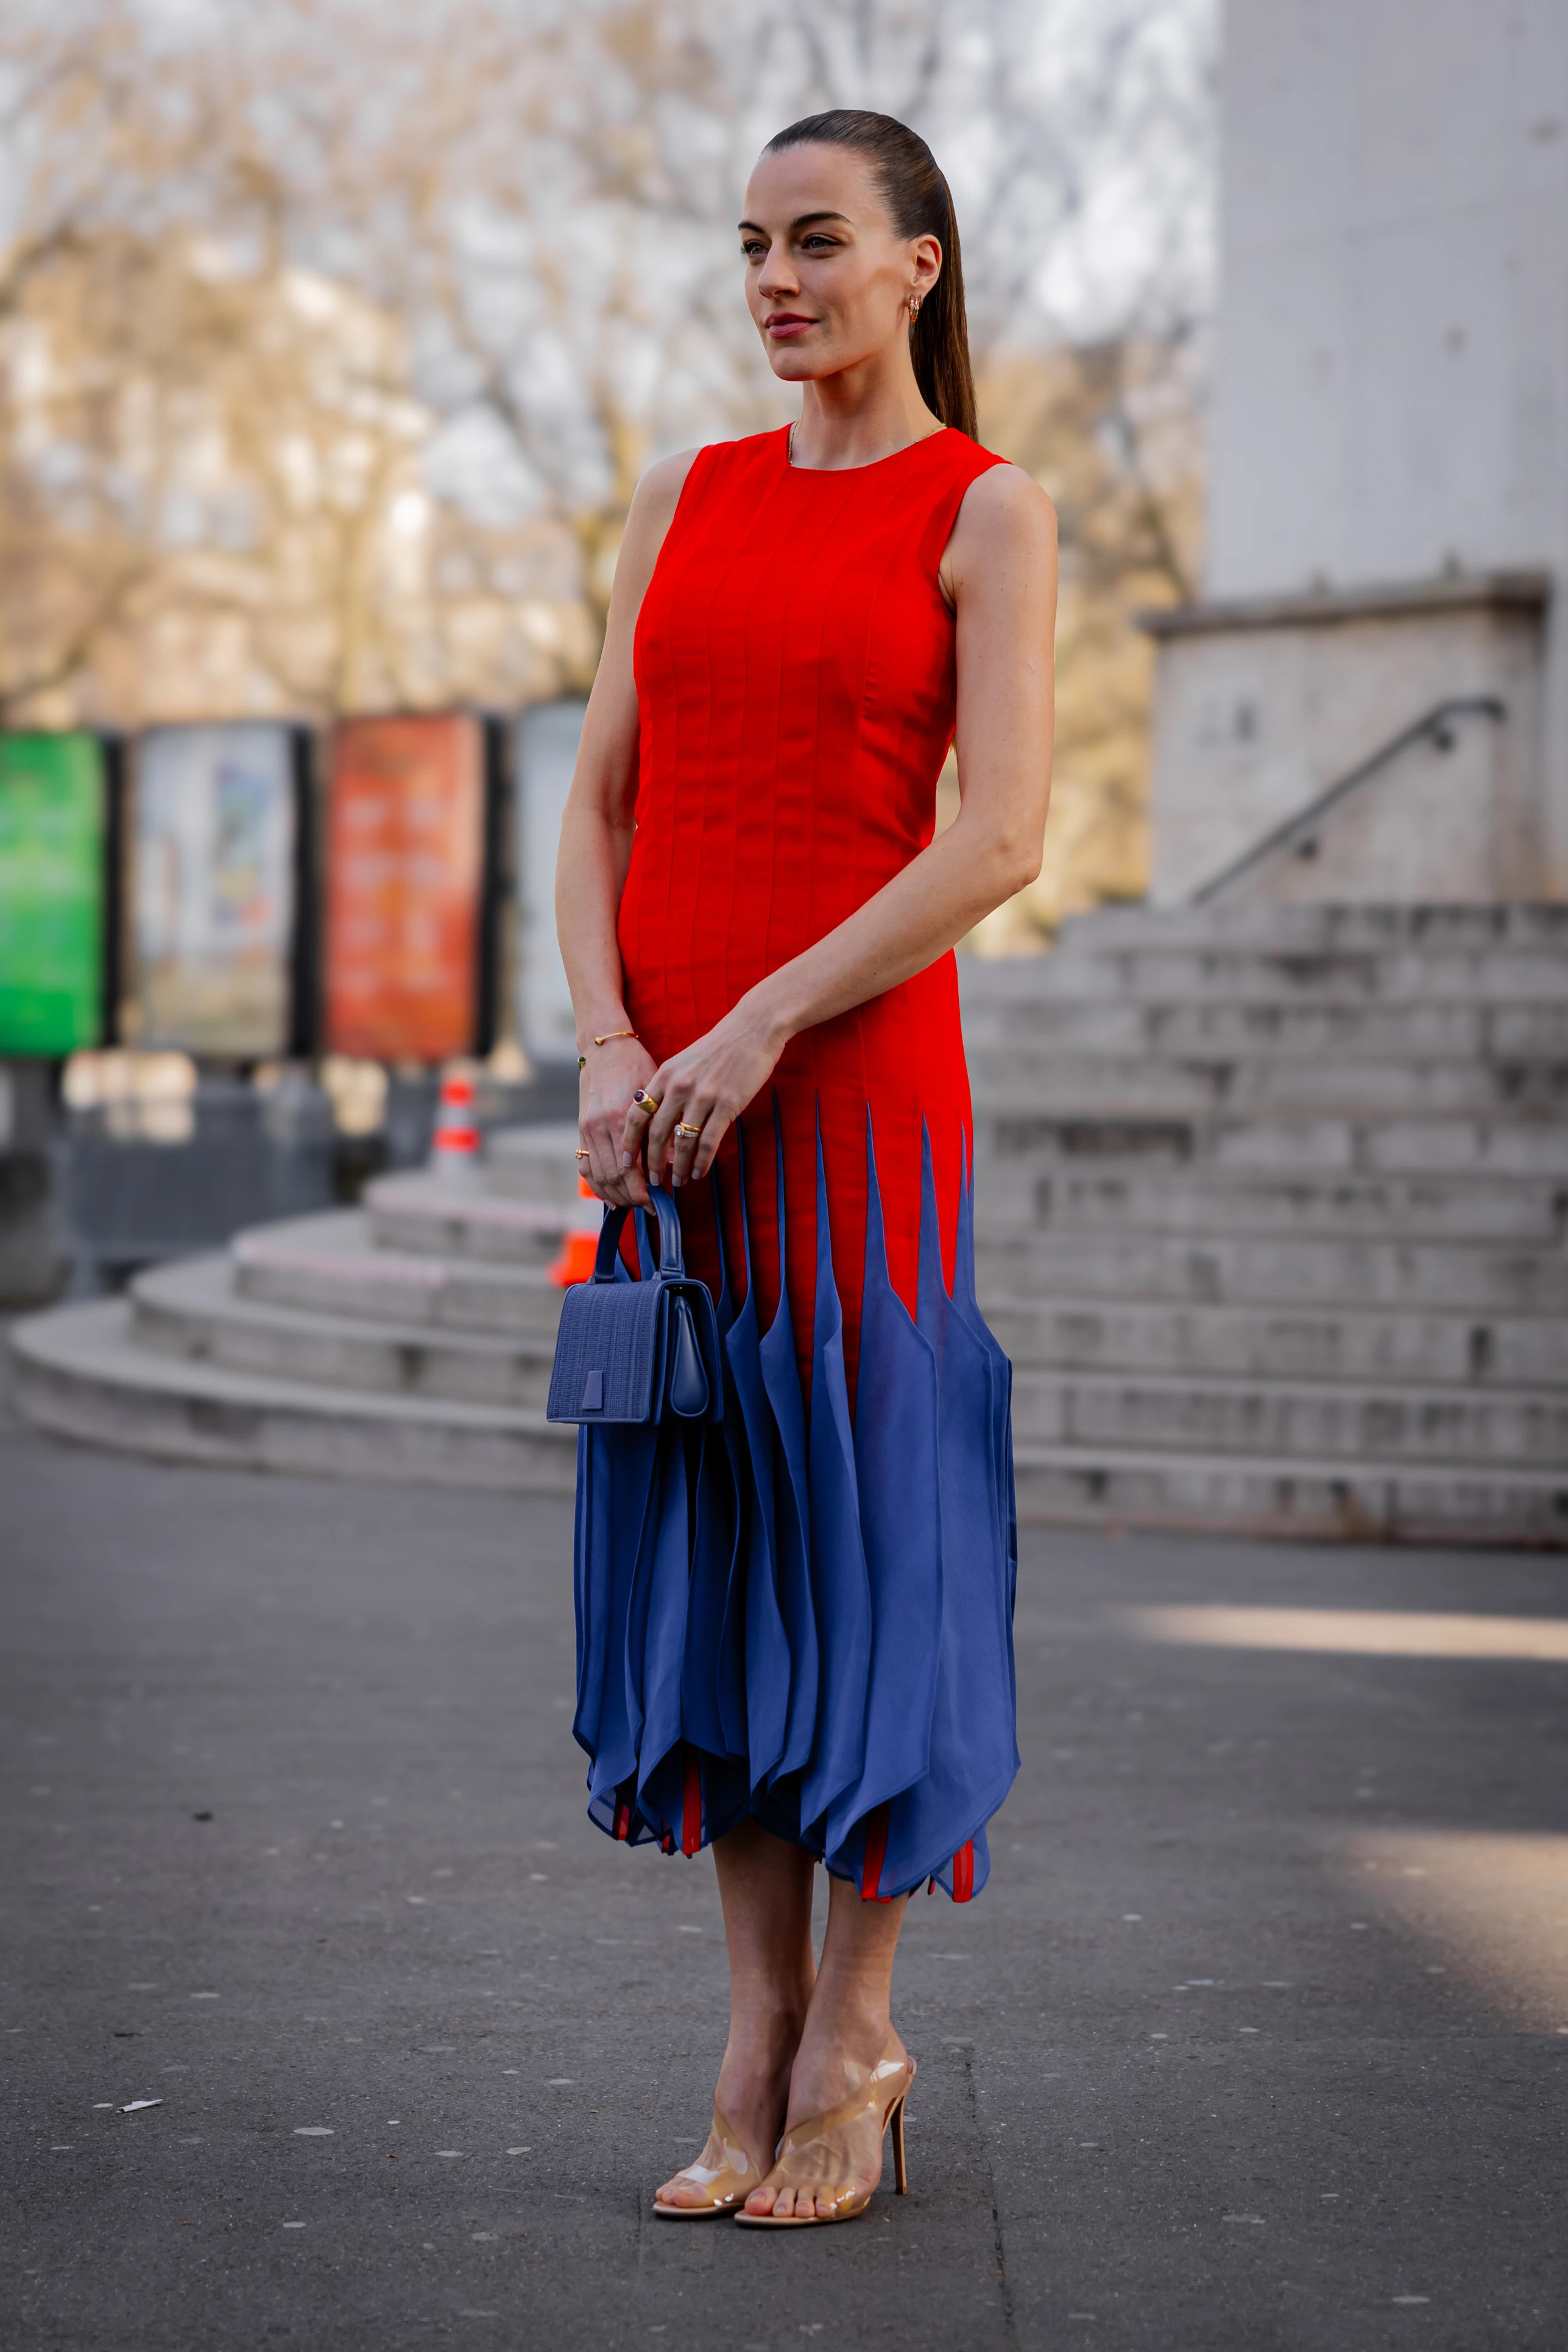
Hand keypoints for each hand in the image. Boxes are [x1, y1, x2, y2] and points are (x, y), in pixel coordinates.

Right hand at [577, 1036, 657, 1206]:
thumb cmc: (634, 1066)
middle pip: (614, 1178)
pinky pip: (585, 1166)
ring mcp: (587, 1130)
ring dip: (615, 1195)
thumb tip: (675, 1160)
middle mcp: (599, 1127)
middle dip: (631, 1198)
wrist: (604, 1048)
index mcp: (620, 1117)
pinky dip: (596, 1186)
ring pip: (598, 1176)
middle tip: (650, 1207)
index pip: (630, 1169)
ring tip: (633, 1205)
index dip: (643, 1192)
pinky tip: (610, 1196)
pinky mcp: (581, 1130)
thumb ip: (661, 1127)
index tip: (658, 1202)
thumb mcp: (654, 1092)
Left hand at [619, 994, 785, 1189]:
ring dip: (678, 1166)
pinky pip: (709, 1140)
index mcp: (664, 1075)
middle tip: (653, 1182)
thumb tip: (657, 1121)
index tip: (627, 1163)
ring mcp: (703, 1096)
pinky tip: (699, 1171)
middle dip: (651, 1163)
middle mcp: (679, 1086)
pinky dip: (702, 1161)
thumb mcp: (683, 1063)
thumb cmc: (718, 1049)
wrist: (752, 1029)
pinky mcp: (727, 1104)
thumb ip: (668, 1088)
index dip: (629, 1142)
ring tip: (678, 1181)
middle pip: (656, 1133)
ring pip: (682, 1142)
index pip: (637, 1114)